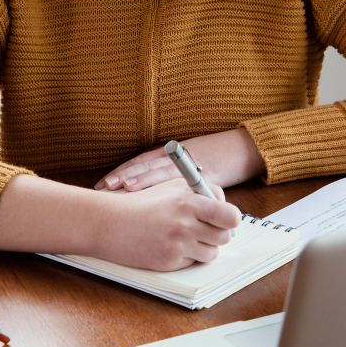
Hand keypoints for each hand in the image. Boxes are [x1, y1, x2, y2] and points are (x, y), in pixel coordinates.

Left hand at [94, 128, 265, 192]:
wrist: (242, 149)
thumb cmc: (216, 158)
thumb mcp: (188, 166)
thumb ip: (170, 178)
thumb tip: (148, 197)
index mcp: (170, 156)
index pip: (140, 163)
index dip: (121, 172)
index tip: (103, 184)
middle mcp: (176, 159)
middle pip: (144, 165)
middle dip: (122, 176)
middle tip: (103, 187)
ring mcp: (189, 166)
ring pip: (160, 170)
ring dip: (141, 178)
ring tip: (122, 186)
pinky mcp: (204, 174)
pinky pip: (184, 181)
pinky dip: (172, 188)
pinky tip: (161, 194)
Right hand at [94, 178, 240, 270]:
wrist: (111, 224)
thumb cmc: (141, 204)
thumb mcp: (172, 187)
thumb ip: (201, 193)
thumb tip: (224, 206)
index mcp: (188, 201)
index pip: (230, 215)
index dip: (231, 218)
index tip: (226, 218)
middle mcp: (186, 224)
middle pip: (225, 236)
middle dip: (219, 233)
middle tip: (209, 228)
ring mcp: (178, 245)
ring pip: (212, 253)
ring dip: (205, 246)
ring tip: (188, 236)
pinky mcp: (170, 262)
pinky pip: (193, 262)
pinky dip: (188, 255)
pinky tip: (172, 244)